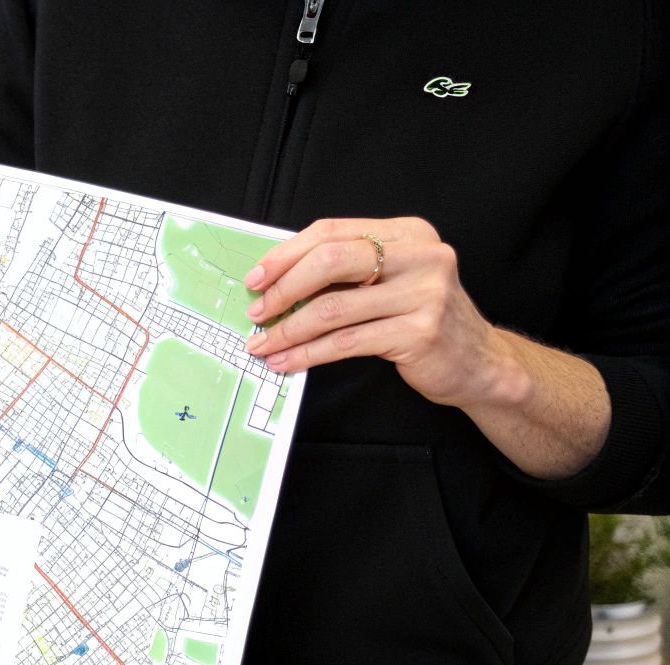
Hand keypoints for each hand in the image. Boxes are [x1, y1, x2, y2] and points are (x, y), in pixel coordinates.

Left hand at [243, 217, 524, 408]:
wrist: (478, 362)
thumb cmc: (422, 318)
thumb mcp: (392, 280)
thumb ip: (347, 271)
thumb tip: (276, 279)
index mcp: (408, 233)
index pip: (333, 231)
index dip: (286, 254)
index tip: (257, 278)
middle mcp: (421, 256)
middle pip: (331, 261)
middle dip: (283, 289)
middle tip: (256, 311)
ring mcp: (425, 294)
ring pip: (333, 308)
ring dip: (288, 330)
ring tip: (263, 343)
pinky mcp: (419, 332)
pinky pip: (345, 342)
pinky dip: (308, 353)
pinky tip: (287, 361)